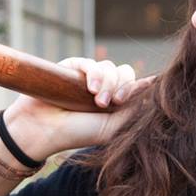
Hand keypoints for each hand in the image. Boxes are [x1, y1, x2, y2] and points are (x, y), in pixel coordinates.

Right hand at [3, 55, 154, 159]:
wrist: (43, 130)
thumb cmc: (77, 133)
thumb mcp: (111, 127)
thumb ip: (132, 108)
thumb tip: (153, 86)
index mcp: (115, 101)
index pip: (135, 84)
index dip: (136, 87)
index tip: (124, 101)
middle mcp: (103, 87)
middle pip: (125, 73)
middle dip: (121, 86)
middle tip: (110, 103)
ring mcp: (88, 77)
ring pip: (110, 67)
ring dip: (107, 82)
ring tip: (96, 100)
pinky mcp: (72, 68)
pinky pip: (91, 62)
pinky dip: (94, 73)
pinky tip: (90, 88)